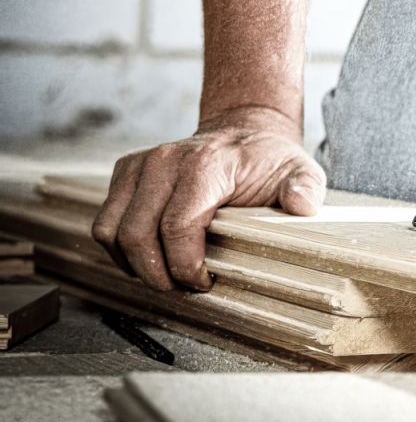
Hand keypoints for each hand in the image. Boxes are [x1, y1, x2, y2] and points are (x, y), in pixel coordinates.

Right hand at [92, 106, 325, 291]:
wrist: (243, 132)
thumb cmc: (267, 160)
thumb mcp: (300, 171)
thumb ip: (304, 188)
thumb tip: (301, 205)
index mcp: (206, 163)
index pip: (178, 224)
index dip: (185, 265)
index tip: (204, 282)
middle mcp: (165, 160)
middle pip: (138, 234)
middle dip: (158, 274)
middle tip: (183, 288)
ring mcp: (140, 165)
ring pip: (112, 231)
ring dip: (135, 265)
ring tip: (166, 277)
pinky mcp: (125, 172)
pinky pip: (105, 223)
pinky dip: (121, 250)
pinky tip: (150, 259)